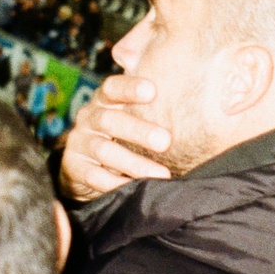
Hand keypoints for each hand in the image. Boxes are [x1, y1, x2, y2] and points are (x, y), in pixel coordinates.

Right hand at [59, 74, 172, 202]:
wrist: (84, 167)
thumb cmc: (121, 135)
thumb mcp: (130, 114)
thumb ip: (152, 101)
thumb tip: (201, 85)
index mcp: (104, 100)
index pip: (113, 88)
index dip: (130, 88)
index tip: (152, 90)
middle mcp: (89, 117)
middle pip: (111, 121)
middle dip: (139, 131)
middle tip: (166, 141)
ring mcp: (79, 142)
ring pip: (105, 151)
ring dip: (134, 163)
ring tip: (162, 174)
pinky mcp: (73, 168)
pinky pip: (94, 177)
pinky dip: (115, 184)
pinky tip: (136, 188)